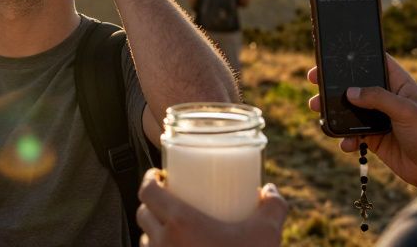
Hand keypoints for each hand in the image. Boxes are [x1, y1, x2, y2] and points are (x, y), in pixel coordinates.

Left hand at [137, 169, 286, 246]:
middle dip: (152, 204)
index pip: (147, 191)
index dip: (150, 179)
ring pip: (146, 239)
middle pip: (143, 213)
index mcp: (180, 222)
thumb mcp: (267, 235)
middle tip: (170, 199)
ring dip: (154, 230)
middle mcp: (162, 242)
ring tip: (171, 227)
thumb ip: (273, 208)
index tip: (159, 176)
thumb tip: (269, 191)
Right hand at [307, 54, 416, 190]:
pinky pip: (351, 132)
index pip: (376, 62)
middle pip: (355, 84)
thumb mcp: (406, 111)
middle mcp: (386, 98)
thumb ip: (378, 98)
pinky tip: (346, 143)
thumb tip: (349, 92)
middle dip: (334, 83)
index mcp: (399, 84)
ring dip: (332, 109)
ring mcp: (378, 117)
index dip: (356, 57)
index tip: (333, 55)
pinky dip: (344, 137)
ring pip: (349, 108)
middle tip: (314, 79)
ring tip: (316, 108)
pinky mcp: (372, 136)